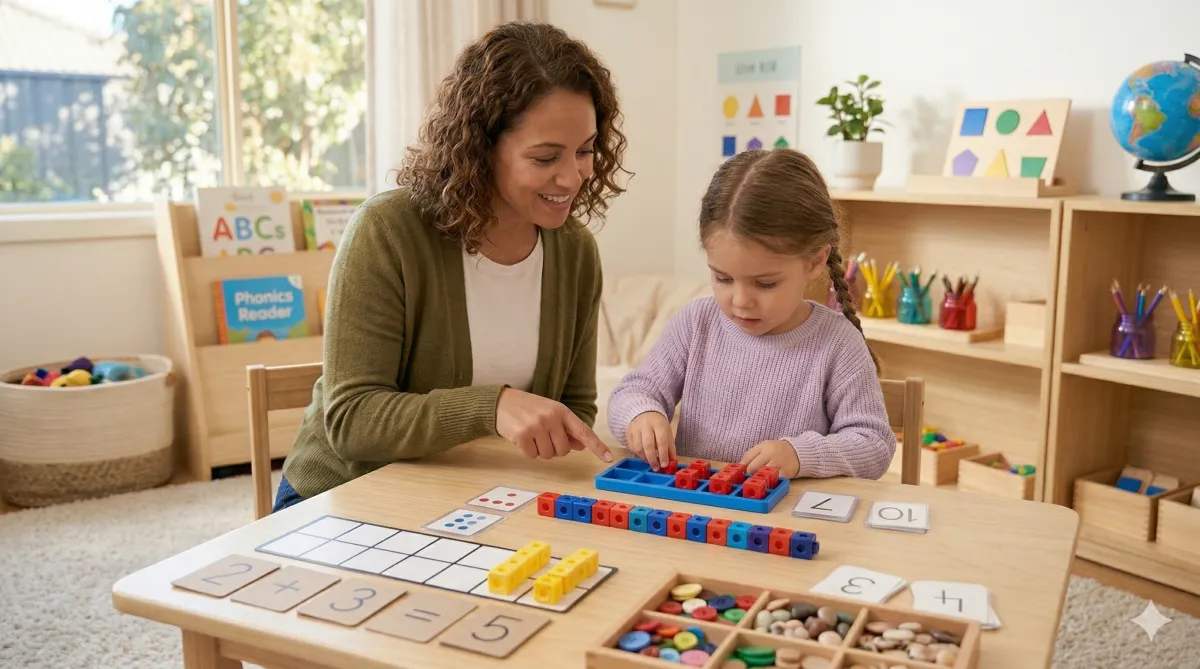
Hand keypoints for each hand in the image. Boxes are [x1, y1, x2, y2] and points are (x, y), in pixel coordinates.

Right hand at [495, 388, 613, 462]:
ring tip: (530, 435)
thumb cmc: (528, 409)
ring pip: (548, 455)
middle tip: (541, 436)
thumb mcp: (550, 414)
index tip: (609, 458)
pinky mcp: (522, 435)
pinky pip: (532, 456)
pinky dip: (527, 451)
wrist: (501, 402)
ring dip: (539, 450)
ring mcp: (536, 425)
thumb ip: (566, 429)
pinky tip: (521, 439)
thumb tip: (581, 445)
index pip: (583, 431)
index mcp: (562, 411)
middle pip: (563, 450)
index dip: (597, 446)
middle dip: (553, 449)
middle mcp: (551, 417)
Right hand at [627, 411, 676, 469]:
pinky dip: (638, 455)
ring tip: (651, 463)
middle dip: (652, 459)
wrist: (643, 413)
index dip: (663, 454)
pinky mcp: (628, 434)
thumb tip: (673, 462)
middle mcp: (645, 425)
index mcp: (658, 424)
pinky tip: (644, 457)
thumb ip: (670, 447)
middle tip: (656, 468)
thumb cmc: (658, 424)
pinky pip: (632, 448)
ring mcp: (635, 429)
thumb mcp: (667, 432)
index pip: (661, 440)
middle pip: (648, 445)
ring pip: (638, 448)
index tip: (664, 465)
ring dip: (645, 458)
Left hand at [739, 440, 799, 478]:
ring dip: (758, 478)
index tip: (739, 473)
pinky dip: (769, 482)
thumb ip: (753, 454)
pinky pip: (774, 479)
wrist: (798, 452)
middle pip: (753, 467)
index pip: (747, 457)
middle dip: (748, 474)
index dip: (741, 467)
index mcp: (763, 446)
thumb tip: (740, 466)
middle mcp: (770, 454)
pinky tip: (767, 482)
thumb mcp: (764, 447)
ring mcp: (778, 463)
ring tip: (757, 481)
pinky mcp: (786, 472)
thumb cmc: (777, 450)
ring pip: (762, 474)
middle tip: (747, 478)